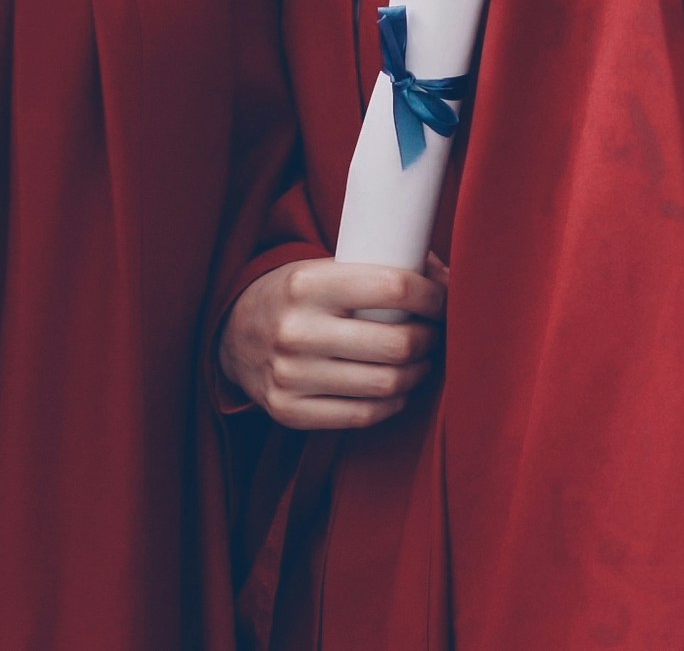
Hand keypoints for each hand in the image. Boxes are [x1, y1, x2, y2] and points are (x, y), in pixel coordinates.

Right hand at [220, 258, 446, 431]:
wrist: (234, 334)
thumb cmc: (296, 296)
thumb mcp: (324, 268)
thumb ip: (378, 270)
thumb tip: (449, 278)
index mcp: (307, 284)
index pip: (394, 288)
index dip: (433, 296)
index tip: (443, 300)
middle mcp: (296, 331)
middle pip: (397, 343)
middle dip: (430, 338)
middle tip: (435, 333)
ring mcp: (290, 376)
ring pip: (386, 384)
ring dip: (418, 373)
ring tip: (421, 360)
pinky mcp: (289, 411)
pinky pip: (363, 415)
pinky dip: (393, 403)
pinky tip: (398, 388)